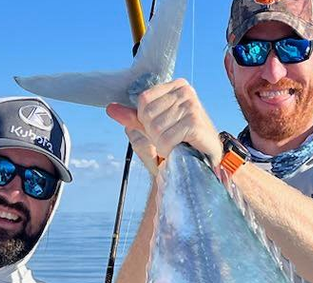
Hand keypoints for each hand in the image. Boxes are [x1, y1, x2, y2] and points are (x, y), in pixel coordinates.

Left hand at [106, 78, 222, 170]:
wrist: (201, 166)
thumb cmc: (178, 145)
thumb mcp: (151, 129)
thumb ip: (133, 117)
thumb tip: (110, 109)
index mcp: (176, 87)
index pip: (143, 100)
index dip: (146, 121)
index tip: (161, 129)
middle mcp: (186, 92)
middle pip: (147, 114)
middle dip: (154, 134)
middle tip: (170, 140)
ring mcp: (192, 106)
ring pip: (155, 128)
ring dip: (162, 144)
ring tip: (177, 145)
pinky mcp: (195, 122)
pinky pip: (166, 139)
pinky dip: (169, 150)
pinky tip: (181, 149)